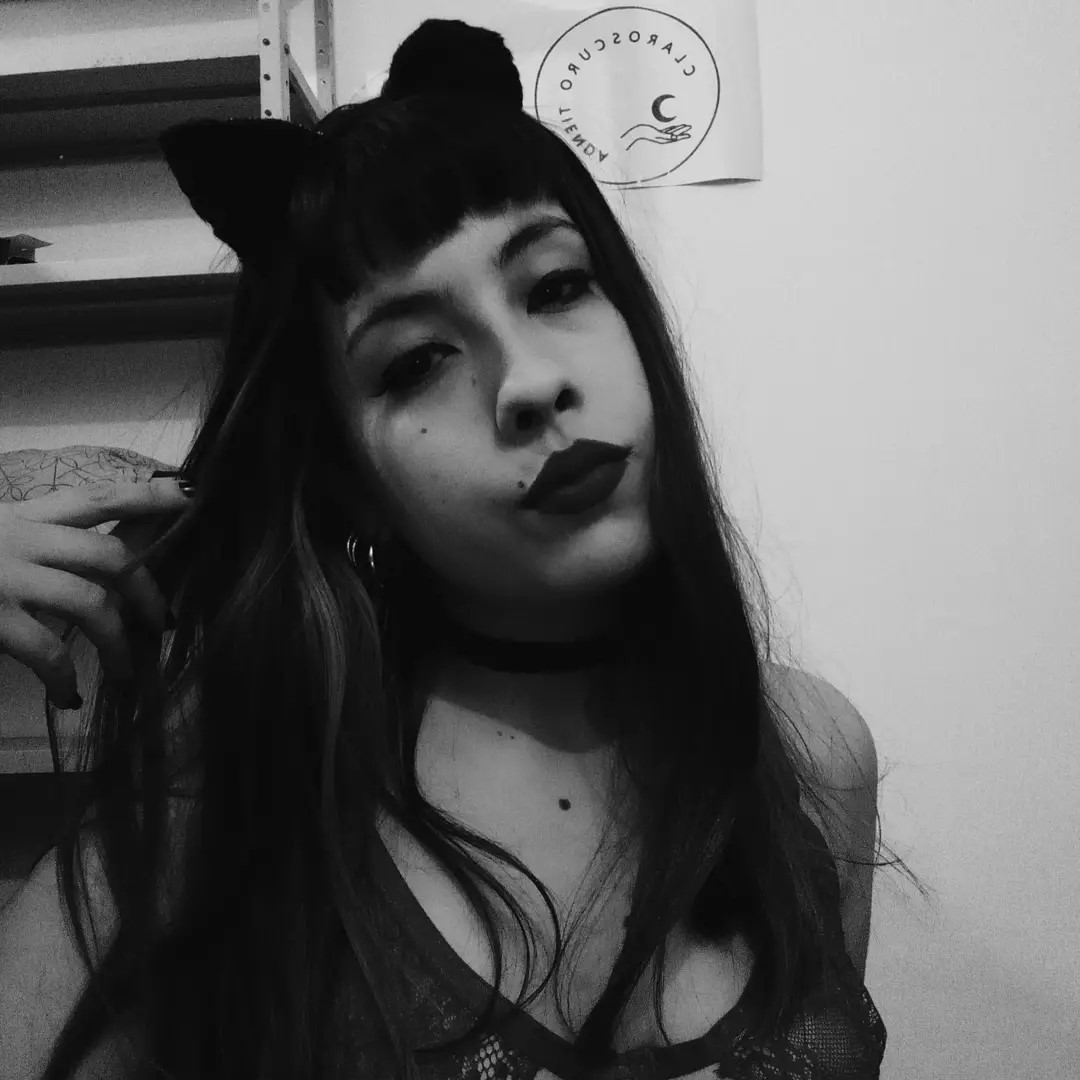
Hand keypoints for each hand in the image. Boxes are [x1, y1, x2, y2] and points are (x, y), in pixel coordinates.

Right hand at [0, 478, 190, 708]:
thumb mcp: (0, 535)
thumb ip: (42, 540)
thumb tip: (105, 560)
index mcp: (23, 515)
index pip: (99, 496)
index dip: (148, 494)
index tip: (191, 496)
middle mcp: (20, 538)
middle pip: (111, 555)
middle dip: (149, 591)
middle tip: (164, 623)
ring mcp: (4, 576)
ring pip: (90, 605)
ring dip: (117, 645)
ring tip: (125, 674)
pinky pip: (44, 650)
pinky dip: (64, 678)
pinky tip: (69, 696)